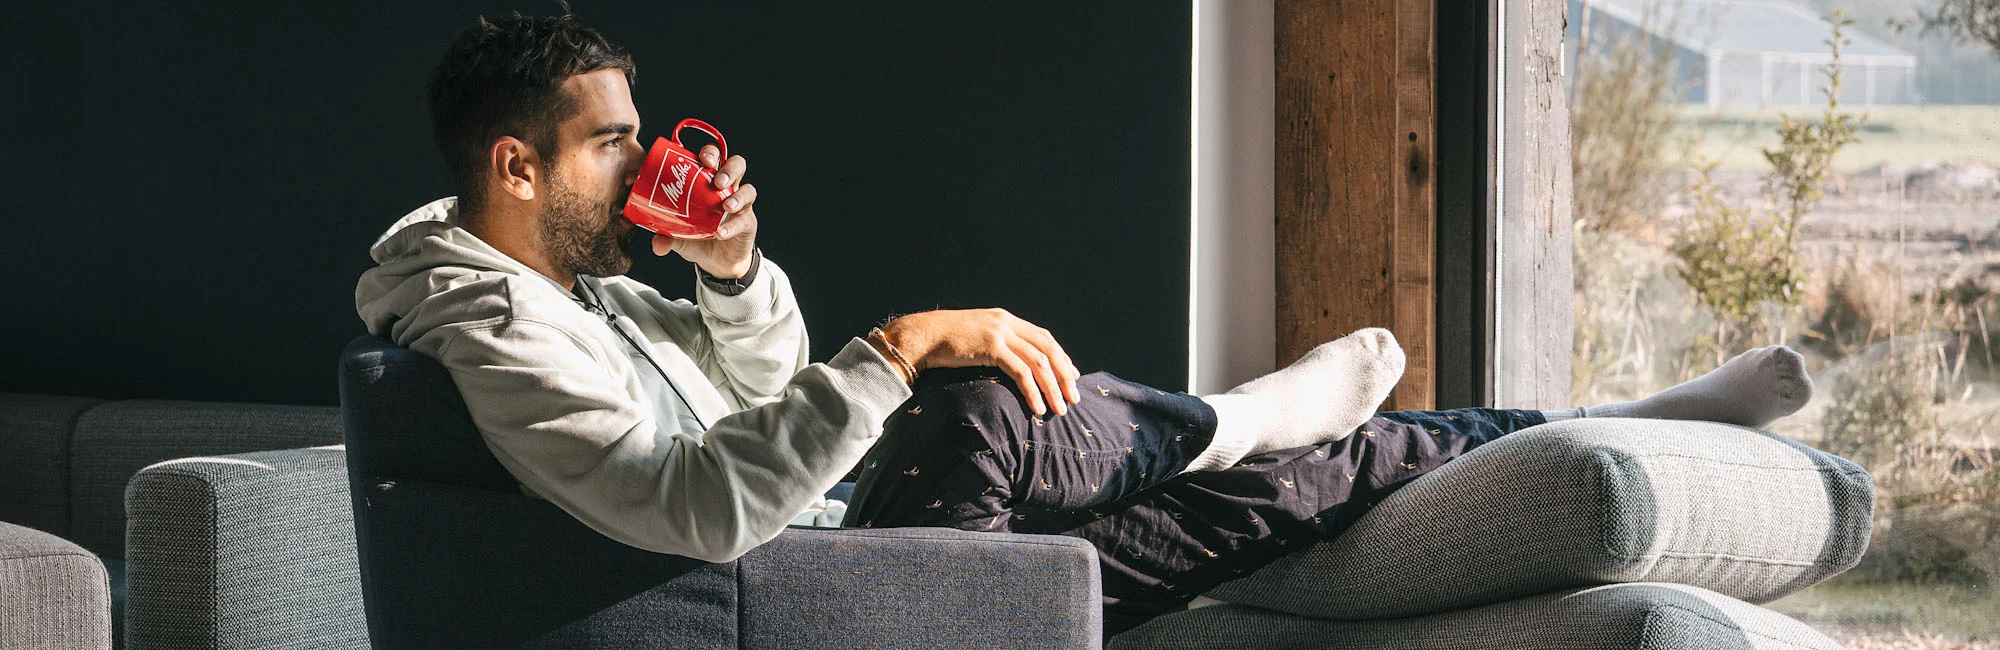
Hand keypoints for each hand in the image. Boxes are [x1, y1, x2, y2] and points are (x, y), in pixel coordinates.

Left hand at [652, 144, 757, 277]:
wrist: (715, 262)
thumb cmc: (697, 238)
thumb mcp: (678, 237)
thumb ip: (666, 237)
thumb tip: (657, 242)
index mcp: (709, 182)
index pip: (714, 158)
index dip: (710, 153)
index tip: (702, 160)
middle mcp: (727, 189)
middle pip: (737, 165)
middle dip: (729, 169)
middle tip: (717, 181)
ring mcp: (741, 205)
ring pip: (749, 190)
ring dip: (737, 196)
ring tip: (725, 206)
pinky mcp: (748, 223)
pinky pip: (744, 220)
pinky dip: (732, 226)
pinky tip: (720, 233)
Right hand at [880, 309, 1081, 416]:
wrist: (921, 336)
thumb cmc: (944, 343)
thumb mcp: (976, 339)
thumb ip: (996, 346)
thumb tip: (1010, 365)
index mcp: (1006, 320)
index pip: (1044, 338)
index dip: (1062, 358)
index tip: (1072, 378)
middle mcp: (1007, 323)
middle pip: (1048, 349)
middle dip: (1065, 375)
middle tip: (1073, 398)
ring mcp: (1000, 333)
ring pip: (1039, 362)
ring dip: (1052, 388)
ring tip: (1059, 409)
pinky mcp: (991, 347)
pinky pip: (1020, 371)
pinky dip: (1032, 391)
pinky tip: (1037, 407)